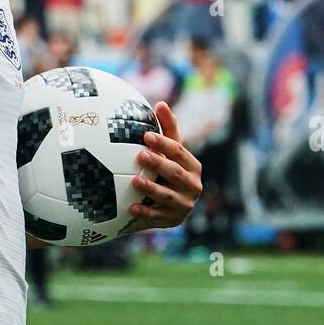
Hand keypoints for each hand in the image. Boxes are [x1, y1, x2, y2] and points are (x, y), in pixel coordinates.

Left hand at [127, 101, 201, 231]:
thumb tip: (161, 103)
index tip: (146, 135)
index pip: (179, 151)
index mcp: (192, 166)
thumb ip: (168, 129)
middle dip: (158, 163)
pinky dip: (145, 212)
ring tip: (134, 180)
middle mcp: (193, 186)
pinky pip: (158, 217)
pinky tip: (130, 207)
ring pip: (167, 196)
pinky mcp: (173, 221)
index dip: (163, 143)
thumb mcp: (169, 152)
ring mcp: (184, 205)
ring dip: (150, 188)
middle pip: (175, 172)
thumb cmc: (167, 170)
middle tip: (140, 154)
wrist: (166, 205)